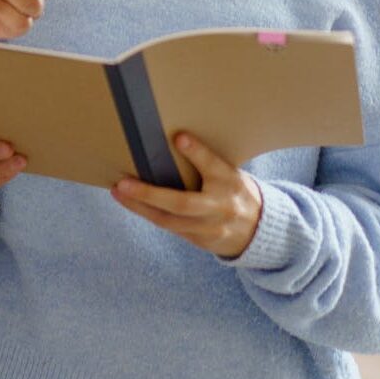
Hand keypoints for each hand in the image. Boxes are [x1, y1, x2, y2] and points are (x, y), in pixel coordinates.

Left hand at [111, 134, 262, 258]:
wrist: (260, 230)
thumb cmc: (234, 191)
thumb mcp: (230, 173)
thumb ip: (207, 164)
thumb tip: (173, 140)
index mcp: (231, 181)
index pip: (213, 165)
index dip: (197, 152)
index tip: (179, 137)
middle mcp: (221, 206)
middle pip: (182, 203)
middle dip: (150, 194)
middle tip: (124, 183)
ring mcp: (210, 227)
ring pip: (170, 221)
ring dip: (140, 207)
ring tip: (119, 193)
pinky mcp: (201, 241)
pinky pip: (171, 228)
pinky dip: (149, 215)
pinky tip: (132, 204)